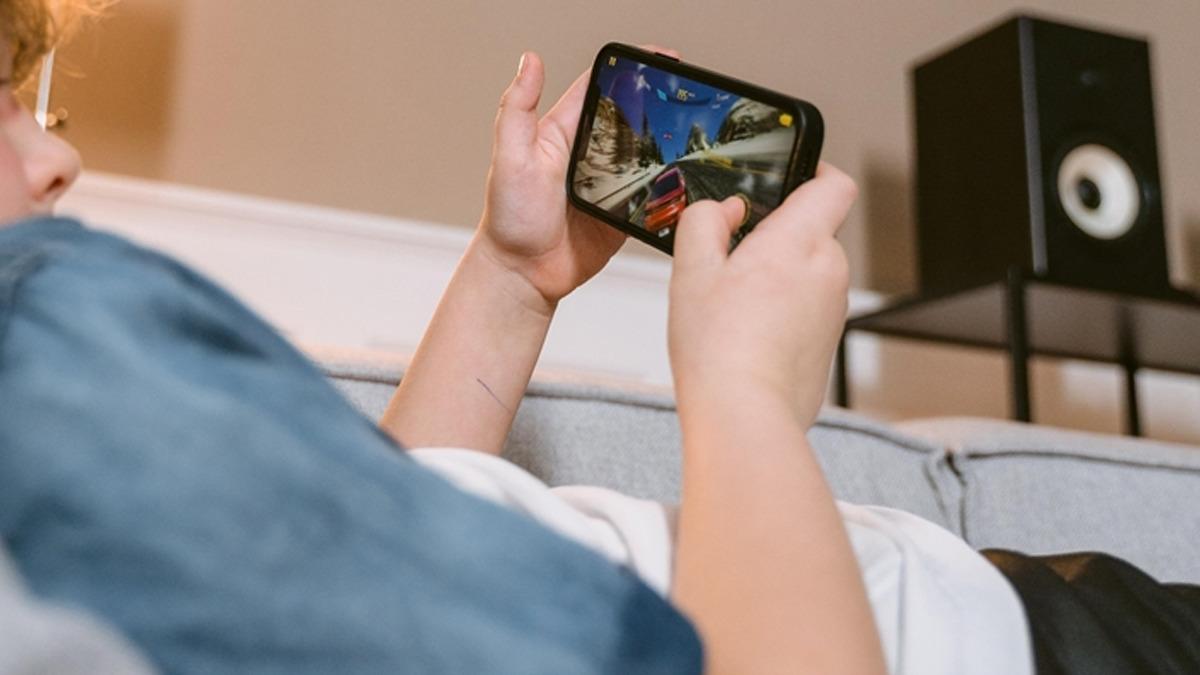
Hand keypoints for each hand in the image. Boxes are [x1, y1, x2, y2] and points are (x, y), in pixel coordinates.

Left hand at [476, 46, 678, 312]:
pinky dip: (670, 188)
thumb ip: (517, 109)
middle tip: (689, 97)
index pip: (601, 88)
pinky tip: (688, 180)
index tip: (663, 59)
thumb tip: (530, 61)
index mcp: (564, 131)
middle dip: (660, 105)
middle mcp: (589, 154)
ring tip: (695, 136)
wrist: (522, 274)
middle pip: (632, 119)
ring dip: (669, 146)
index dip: (631, 69)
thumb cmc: (509, 218)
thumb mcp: (510, 157)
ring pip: (648, 156)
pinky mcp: (623, 212)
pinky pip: (652, 195)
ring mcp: (609, 184)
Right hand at [667, 163, 856, 427]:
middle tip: (730, 256)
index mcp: (800, 241)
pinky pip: (807, 309)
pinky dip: (782, 311)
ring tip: (732, 304)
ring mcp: (833, 311)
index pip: (834, 184)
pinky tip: (746, 334)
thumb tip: (724, 211)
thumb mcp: (691, 269)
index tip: (789, 174)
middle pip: (813, 230)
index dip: (815, 170)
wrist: (745, 416)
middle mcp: (828, 271)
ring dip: (778, 276)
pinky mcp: (826, 344)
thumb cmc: (719, 348)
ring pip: (808, 272)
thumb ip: (705, 221)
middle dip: (776, 235)